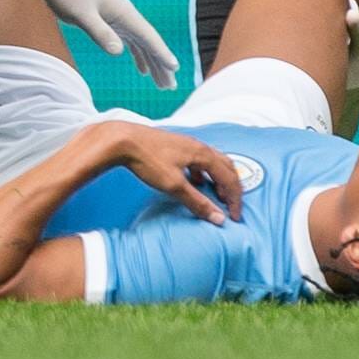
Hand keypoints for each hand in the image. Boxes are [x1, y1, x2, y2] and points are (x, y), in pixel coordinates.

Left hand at [39, 0, 179, 88]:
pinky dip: (139, 56)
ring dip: (153, 63)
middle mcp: (127, 16)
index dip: (161, 53)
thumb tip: (119, 52)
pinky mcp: (112, 22)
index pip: (148, 36)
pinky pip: (132, 42)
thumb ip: (100, 32)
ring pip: (143, 44)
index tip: (174, 69)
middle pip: (149, 43)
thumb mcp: (82, 15)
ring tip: (162, 84)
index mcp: (124, 13)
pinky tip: (143, 70)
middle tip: (171, 86)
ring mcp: (120, 19)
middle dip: (161, 64)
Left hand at [91, 122, 243, 224]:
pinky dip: (204, 173)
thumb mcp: (174, 186)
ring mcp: (188, 145)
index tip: (235, 217)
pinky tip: (194, 181)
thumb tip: (218, 218)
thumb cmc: (149, 159)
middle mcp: (200, 146)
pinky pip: (199, 160)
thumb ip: (197, 202)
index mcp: (204, 154)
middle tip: (231, 206)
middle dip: (232, 188)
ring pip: (213, 162)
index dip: (235, 199)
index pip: (229, 178)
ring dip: (219, 179)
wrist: (124, 140)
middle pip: (226, 167)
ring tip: (216, 195)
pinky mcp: (177, 146)